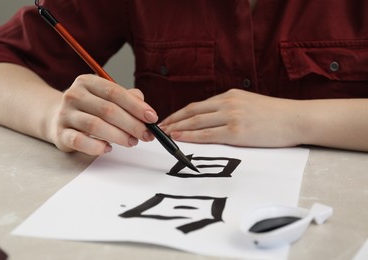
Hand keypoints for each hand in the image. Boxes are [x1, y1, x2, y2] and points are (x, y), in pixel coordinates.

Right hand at [49, 74, 157, 154]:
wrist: (57, 118)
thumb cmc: (89, 108)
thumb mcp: (106, 97)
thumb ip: (127, 99)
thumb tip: (145, 109)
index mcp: (87, 82)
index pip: (115, 92)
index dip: (136, 106)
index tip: (152, 118)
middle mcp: (74, 95)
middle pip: (108, 110)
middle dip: (132, 124)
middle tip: (146, 135)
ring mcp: (65, 114)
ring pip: (96, 125)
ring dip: (119, 136)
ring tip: (132, 142)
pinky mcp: (60, 133)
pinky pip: (80, 141)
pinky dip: (96, 146)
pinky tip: (108, 148)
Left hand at [159, 89, 301, 147]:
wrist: (296, 119)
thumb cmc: (275, 115)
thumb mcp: (249, 103)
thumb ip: (230, 108)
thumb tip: (212, 118)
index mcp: (230, 96)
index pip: (197, 105)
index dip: (180, 113)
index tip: (169, 120)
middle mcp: (228, 103)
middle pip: (192, 112)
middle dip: (173, 120)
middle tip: (159, 128)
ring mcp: (232, 116)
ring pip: (196, 122)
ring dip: (178, 129)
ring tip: (165, 135)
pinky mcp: (237, 131)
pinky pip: (208, 135)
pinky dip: (191, 137)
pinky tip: (180, 139)